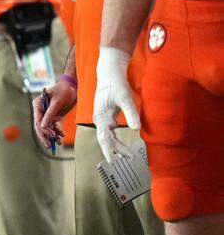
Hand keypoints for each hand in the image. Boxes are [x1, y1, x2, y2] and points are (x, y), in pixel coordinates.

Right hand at [32, 77, 76, 149]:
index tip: (51, 135)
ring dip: (52, 135)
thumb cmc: (64, 90)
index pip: (38, 120)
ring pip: (48, 128)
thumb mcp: (57, 102)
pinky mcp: (55, 116)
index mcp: (37, 105)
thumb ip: (50, 114)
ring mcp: (47, 114)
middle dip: (45, 136)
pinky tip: (61, 136)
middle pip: (40, 126)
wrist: (73, 86)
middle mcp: (40, 110)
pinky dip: (57, 131)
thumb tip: (43, 127)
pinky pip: (54, 126)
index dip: (43, 129)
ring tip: (58, 143)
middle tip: (50, 145)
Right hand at [93, 46, 139, 161]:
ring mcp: (102, 118)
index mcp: (101, 117)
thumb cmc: (117, 84)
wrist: (109, 73)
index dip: (110, 151)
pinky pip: (109, 132)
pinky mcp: (106, 115)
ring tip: (126, 155)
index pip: (105, 139)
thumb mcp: (125, 98)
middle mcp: (100, 120)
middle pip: (106, 140)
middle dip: (115, 150)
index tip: (115, 161)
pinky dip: (115, 139)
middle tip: (129, 158)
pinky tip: (120, 143)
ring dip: (115, 146)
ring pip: (107, 137)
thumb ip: (131, 114)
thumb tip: (136, 129)